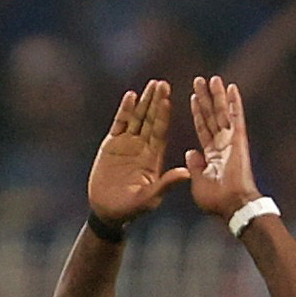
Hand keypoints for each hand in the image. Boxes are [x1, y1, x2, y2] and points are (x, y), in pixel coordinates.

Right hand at [86, 79, 196, 228]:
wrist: (109, 211)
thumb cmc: (131, 208)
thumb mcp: (150, 197)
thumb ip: (166, 183)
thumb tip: (186, 173)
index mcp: (153, 157)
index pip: (160, 131)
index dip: (164, 115)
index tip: (168, 99)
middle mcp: (142, 147)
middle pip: (151, 119)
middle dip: (156, 102)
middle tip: (162, 84)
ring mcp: (127, 144)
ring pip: (137, 118)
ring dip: (143, 102)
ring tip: (150, 85)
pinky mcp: (111, 146)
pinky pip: (119, 124)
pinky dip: (124, 111)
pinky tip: (130, 97)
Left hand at [185, 72, 260, 220]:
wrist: (232, 206)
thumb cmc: (216, 201)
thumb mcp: (198, 182)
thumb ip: (195, 166)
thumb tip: (191, 152)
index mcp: (211, 155)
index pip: (203, 128)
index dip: (198, 113)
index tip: (193, 98)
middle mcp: (222, 144)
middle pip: (212, 116)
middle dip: (206, 98)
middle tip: (199, 80)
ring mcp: (230, 140)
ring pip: (222, 112)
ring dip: (216, 95)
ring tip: (211, 78)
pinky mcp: (238, 140)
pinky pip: (235, 117)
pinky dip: (234, 102)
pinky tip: (231, 87)